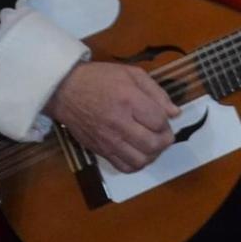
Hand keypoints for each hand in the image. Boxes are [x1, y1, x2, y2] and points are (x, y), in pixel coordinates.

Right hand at [45, 61, 178, 172]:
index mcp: (129, 101)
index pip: (159, 122)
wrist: (64, 91)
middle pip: (153, 144)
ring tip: (151, 143)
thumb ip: (156, 93)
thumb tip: (175, 113)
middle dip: (165, 140)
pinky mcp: (99, 151)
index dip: (167, 122)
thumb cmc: (99, 78)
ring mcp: (108, 141)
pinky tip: (138, 152)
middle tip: (163, 133)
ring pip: (140, 160)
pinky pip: (123, 167)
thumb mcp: (131, 74)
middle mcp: (119, 124)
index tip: (164, 117)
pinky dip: (136, 164)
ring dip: (152, 154)